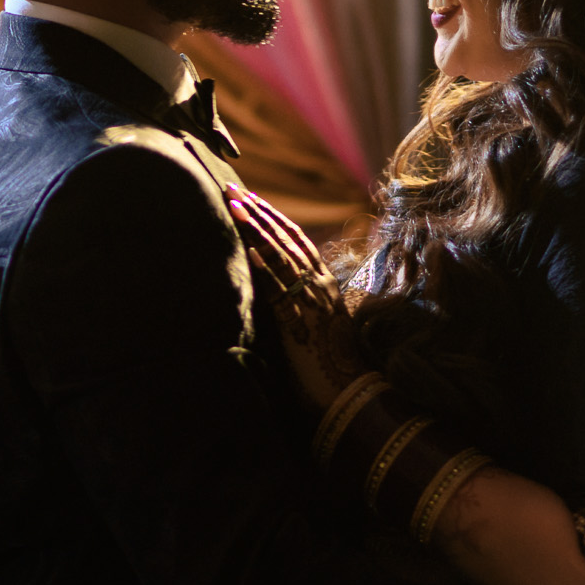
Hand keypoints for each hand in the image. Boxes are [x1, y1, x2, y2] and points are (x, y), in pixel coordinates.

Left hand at [224, 184, 358, 404]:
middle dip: (259, 213)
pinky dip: (266, 269)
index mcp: (324, 284)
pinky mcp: (301, 322)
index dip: (272, 218)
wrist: (350, 395)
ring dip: (257, 230)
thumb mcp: (316, 321)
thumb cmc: (329, 363)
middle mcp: (320, 286)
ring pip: (282, 257)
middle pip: (286, 240)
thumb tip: (277, 287)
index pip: (296, 241)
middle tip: (234, 190)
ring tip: (237, 207)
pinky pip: (281, 291)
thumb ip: (300, 300)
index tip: (251, 198)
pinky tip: (250, 250)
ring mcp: (312, 301)